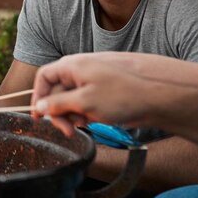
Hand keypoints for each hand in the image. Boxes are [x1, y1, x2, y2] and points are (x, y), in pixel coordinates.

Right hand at [32, 54, 151, 135]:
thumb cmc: (123, 94)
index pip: (44, 77)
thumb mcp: (84, 102)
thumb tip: (41, 106)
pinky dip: (87, 112)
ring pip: (73, 98)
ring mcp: (95, 79)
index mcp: (72, 66)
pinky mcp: (106, 90)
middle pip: (57, 90)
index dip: (39, 96)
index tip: (40, 117)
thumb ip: (58, 104)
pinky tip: (95, 121)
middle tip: (67, 130)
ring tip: (85, 124)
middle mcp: (81, 69)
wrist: (159, 94)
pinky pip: (87, 101)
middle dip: (59, 111)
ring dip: (73, 114)